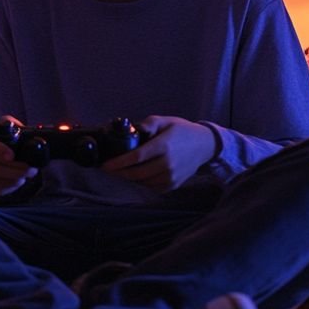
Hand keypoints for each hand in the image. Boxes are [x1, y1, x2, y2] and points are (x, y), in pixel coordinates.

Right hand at [0, 116, 37, 198]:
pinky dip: (9, 187)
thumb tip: (31, 135)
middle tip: (30, 169)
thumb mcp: (5, 126)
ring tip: (27, 175)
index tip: (11, 156)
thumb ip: (14, 126)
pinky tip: (18, 181)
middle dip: (14, 169)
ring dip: (14, 179)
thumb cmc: (0, 137)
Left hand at [101, 115, 215, 192]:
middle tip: (108, 169)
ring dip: (129, 178)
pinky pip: (152, 188)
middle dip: (119, 172)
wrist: (204, 145)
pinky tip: (136, 176)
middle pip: (136, 173)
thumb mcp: (164, 120)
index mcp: (164, 146)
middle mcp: (168, 164)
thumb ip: (148, 123)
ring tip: (121, 171)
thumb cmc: (181, 131)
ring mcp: (171, 177)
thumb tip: (133, 129)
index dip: (118, 163)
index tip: (105, 165)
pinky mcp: (173, 185)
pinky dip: (141, 183)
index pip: (135, 157)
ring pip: (142, 182)